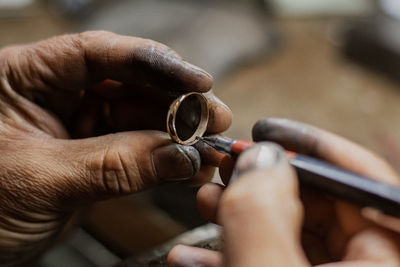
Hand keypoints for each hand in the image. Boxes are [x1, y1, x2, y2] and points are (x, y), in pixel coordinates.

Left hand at [0, 31, 230, 265]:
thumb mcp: (41, 179)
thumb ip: (113, 166)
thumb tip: (179, 157)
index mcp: (26, 78)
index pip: (96, 53)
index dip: (152, 62)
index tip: (196, 80)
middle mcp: (58, 95)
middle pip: (129, 85)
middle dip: (176, 103)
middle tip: (214, 118)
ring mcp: (81, 127)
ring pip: (141, 120)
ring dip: (178, 135)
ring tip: (210, 148)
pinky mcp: (96, 157)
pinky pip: (139, 151)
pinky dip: (166, 160)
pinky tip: (190, 166)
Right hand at [168, 118, 399, 266]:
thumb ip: (262, 214)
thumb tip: (260, 159)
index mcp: (386, 262)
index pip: (363, 184)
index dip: (313, 150)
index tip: (270, 132)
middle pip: (320, 208)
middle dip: (263, 182)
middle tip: (230, 166)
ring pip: (288, 235)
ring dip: (238, 216)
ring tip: (205, 200)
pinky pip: (271, 263)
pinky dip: (231, 255)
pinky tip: (194, 254)